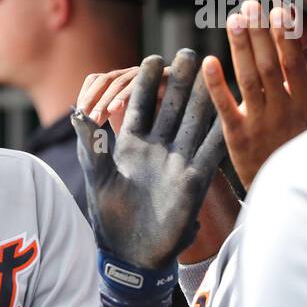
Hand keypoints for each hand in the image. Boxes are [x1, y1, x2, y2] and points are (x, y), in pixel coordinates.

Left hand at [72, 50, 226, 269]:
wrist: (129, 254)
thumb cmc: (109, 216)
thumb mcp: (97, 175)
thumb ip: (91, 143)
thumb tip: (75, 112)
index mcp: (131, 145)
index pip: (140, 106)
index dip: (145, 83)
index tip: (152, 58)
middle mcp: (157, 149)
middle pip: (170, 107)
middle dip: (179, 81)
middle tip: (187, 52)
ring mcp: (177, 162)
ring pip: (192, 123)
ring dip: (202, 98)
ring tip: (213, 69)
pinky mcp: (193, 181)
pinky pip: (209, 152)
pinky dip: (219, 132)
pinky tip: (231, 111)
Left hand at [200, 0, 306, 188]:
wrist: (293, 192)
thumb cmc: (306, 151)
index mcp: (303, 101)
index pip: (293, 60)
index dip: (286, 34)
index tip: (279, 8)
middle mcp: (282, 107)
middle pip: (269, 63)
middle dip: (260, 32)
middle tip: (250, 5)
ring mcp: (259, 121)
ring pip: (248, 78)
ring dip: (241, 47)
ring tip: (233, 19)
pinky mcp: (237, 136)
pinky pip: (225, 107)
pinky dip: (216, 85)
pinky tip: (207, 62)